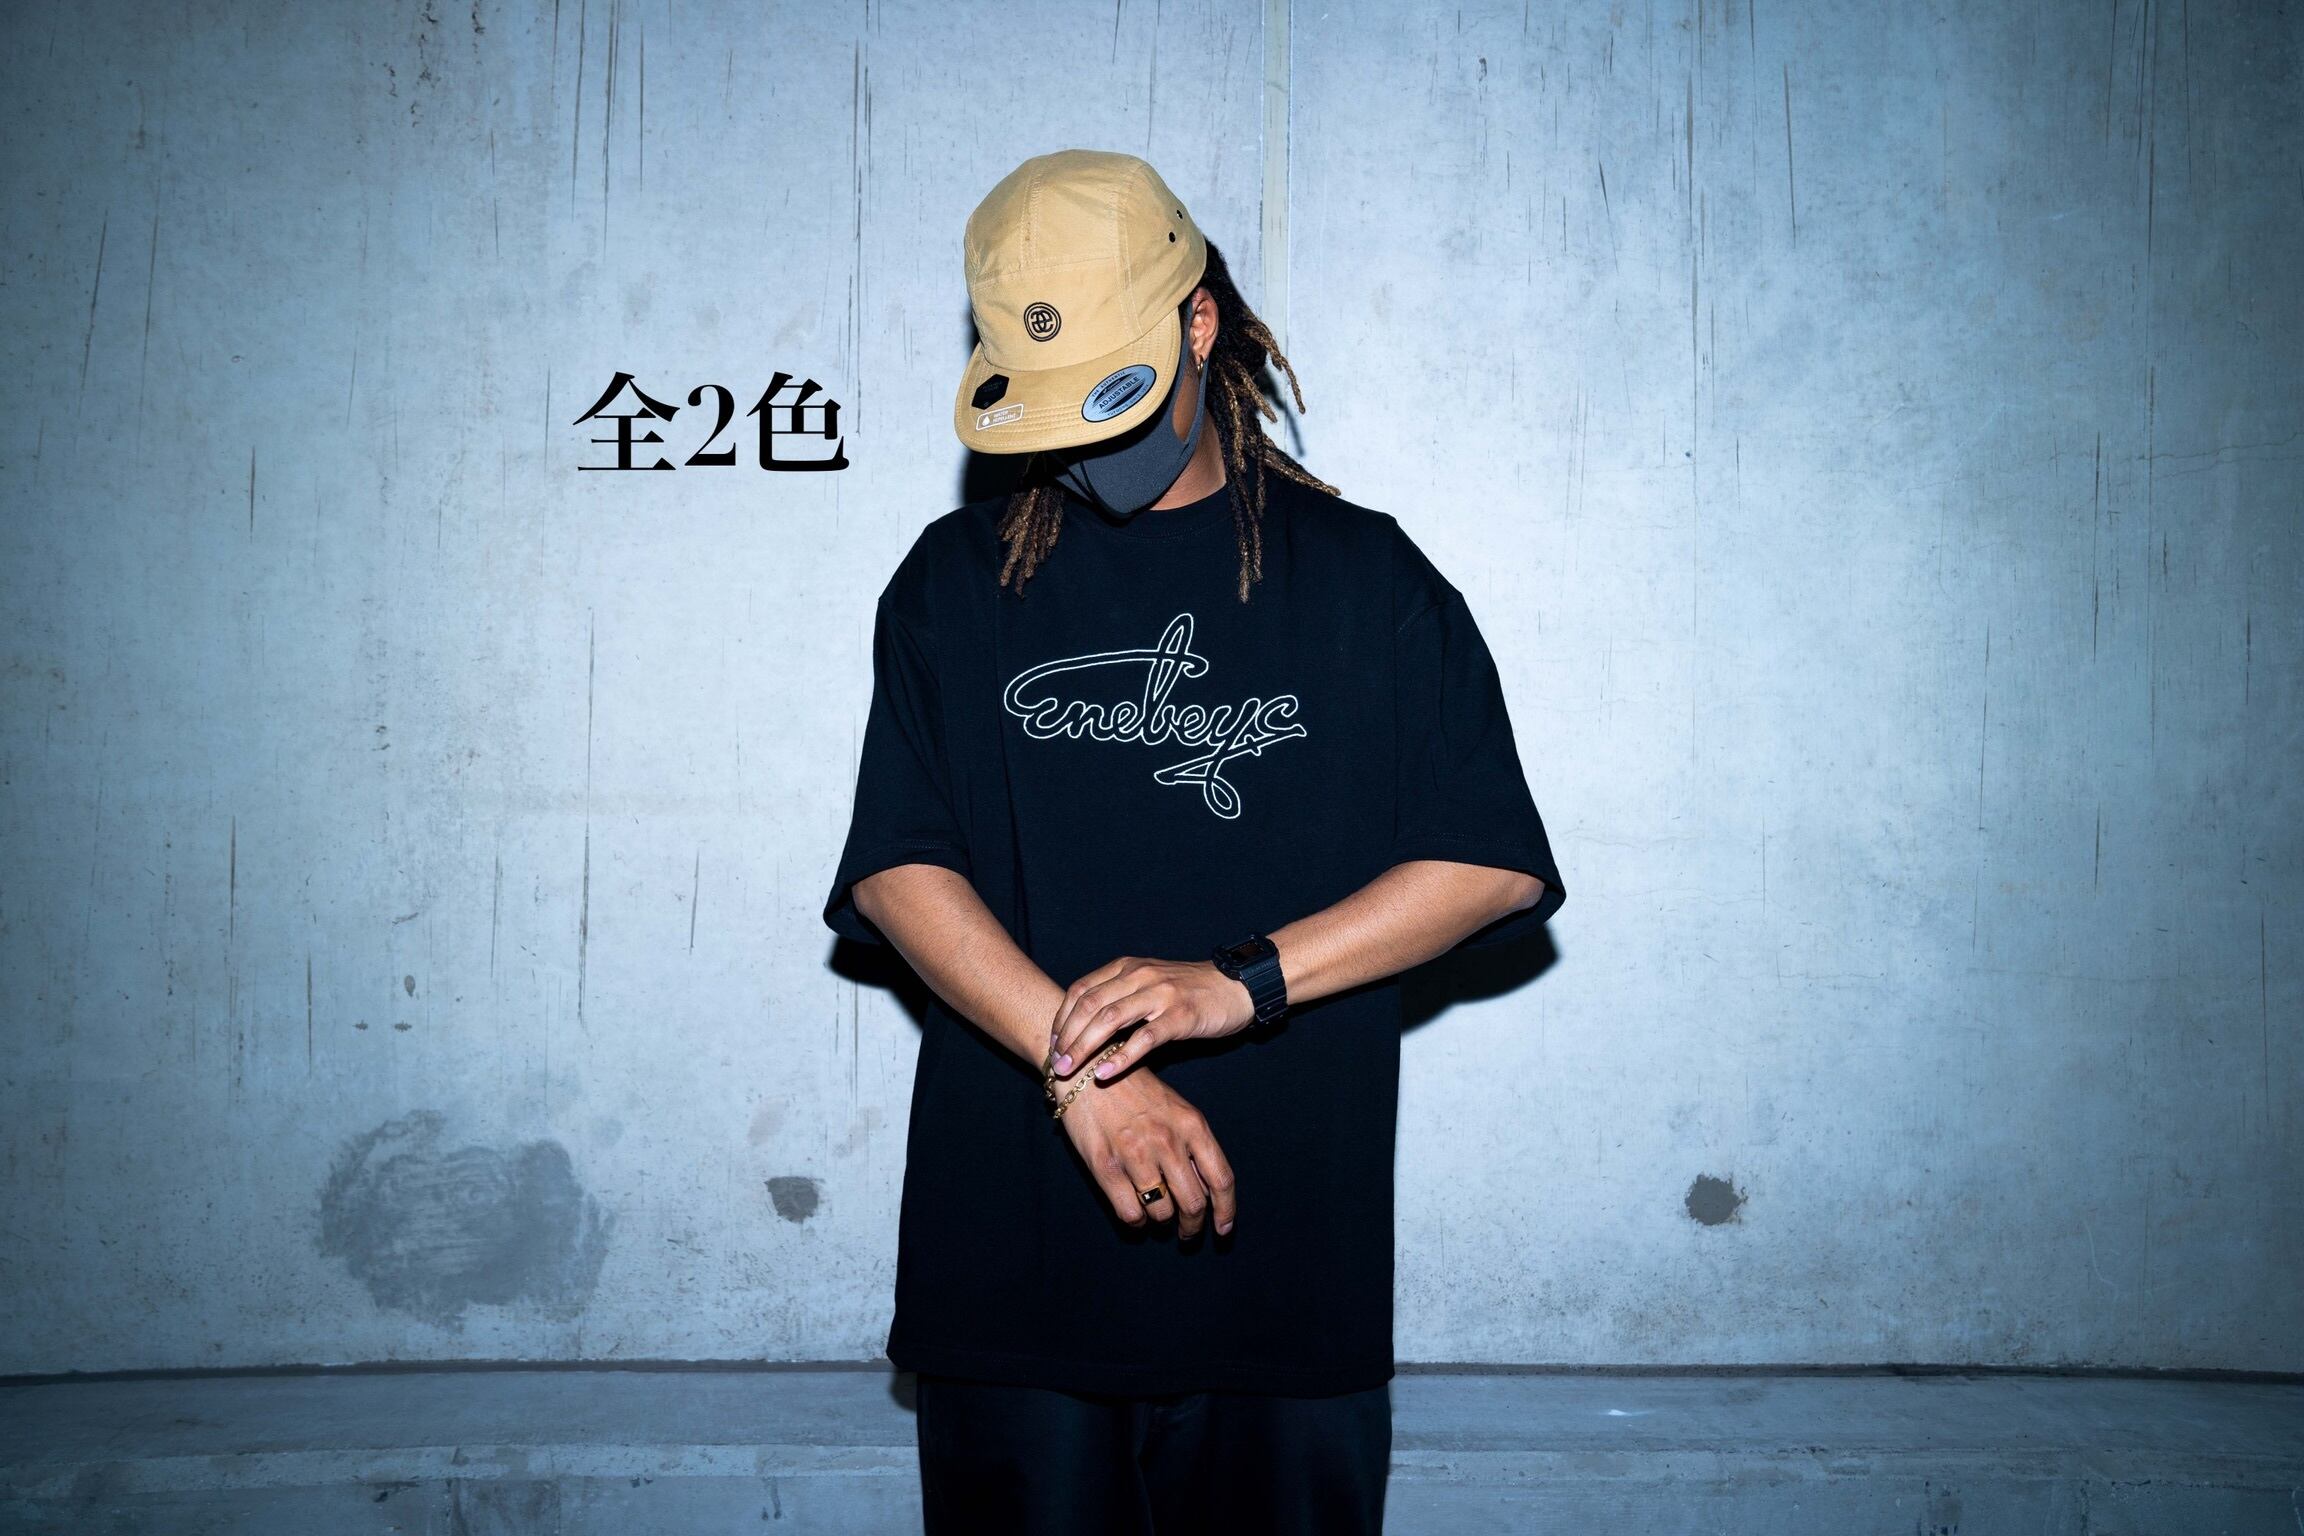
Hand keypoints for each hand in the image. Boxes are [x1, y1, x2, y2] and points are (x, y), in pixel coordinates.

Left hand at [1048, 956, 1258, 1085]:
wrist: (1236, 987)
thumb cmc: (1189, 991)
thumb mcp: (1148, 984)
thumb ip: (1119, 997)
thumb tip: (1082, 1029)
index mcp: (1126, 967)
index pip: (1081, 990)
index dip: (1060, 1019)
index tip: (1051, 1045)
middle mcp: (1139, 976)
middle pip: (1090, 1005)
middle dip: (1067, 1037)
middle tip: (1055, 1065)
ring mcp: (1160, 994)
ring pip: (1110, 1019)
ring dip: (1085, 1047)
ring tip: (1071, 1070)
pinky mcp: (1180, 1015)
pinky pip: (1144, 1038)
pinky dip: (1121, 1057)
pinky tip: (1105, 1073)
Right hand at [1057, 1066, 1236, 1237]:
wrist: (1089, 1068)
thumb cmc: (1135, 1090)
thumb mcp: (1175, 1108)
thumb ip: (1193, 1145)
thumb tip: (1207, 1188)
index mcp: (1192, 1125)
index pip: (1221, 1180)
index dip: (1226, 1211)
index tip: (1223, 1228)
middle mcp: (1168, 1141)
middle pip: (1194, 1203)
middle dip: (1192, 1225)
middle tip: (1187, 1232)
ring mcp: (1136, 1155)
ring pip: (1162, 1212)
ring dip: (1162, 1222)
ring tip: (1157, 1216)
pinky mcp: (1106, 1165)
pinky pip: (1131, 1213)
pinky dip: (1137, 1223)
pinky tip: (1136, 1217)